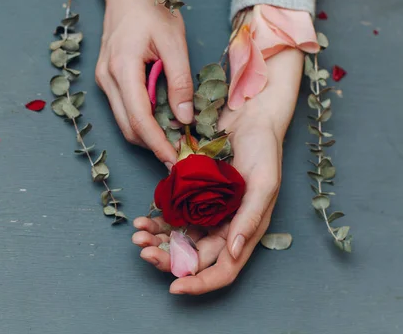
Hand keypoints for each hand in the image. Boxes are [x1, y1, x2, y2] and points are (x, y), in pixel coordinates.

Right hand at [90, 0, 193, 167]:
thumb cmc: (151, 9)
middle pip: (128, 127)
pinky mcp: (107, 78)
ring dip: (147, 134)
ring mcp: (103, 79)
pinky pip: (122, 108)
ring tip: (174, 138)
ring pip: (123, 121)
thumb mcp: (174, 42)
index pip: (139, 119)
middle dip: (152, 145)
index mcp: (122, 69)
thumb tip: (184, 117)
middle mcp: (107, 78)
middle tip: (179, 154)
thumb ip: (180, 81)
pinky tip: (160, 118)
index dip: (157, 144)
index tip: (174, 160)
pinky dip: (141, 119)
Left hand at [132, 47, 303, 294]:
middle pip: (194, 257)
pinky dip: (156, 222)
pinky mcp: (192, 195)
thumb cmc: (264, 150)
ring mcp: (206, 212)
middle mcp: (224, 227)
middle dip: (167, 259)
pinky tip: (141, 220)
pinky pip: (171, 216)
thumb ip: (250, 218)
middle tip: (144, 252)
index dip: (200, 283)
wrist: (250, 117)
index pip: (223, 270)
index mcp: (244, 232)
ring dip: (157, 243)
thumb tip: (233, 251)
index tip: (174, 286)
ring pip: (178, 240)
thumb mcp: (264, 184)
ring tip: (137, 237)